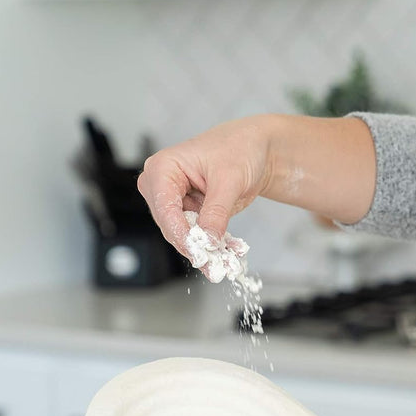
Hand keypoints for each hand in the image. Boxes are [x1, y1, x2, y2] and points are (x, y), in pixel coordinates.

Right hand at [137, 116, 273, 255]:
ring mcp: (174, 202)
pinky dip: (213, 246)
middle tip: (216, 266)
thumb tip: (207, 241)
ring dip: (206, 250)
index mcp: (163, 168)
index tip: (200, 254)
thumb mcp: (230, 180)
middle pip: (171, 227)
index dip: (182, 235)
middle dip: (195, 247)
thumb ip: (216, 212)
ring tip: (227, 261)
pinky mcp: (188, 214)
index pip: (165, 210)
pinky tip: (228, 253)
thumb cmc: (239, 149)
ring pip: (183, 236)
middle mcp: (161, 186)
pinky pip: (196, 237)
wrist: (253, 150)